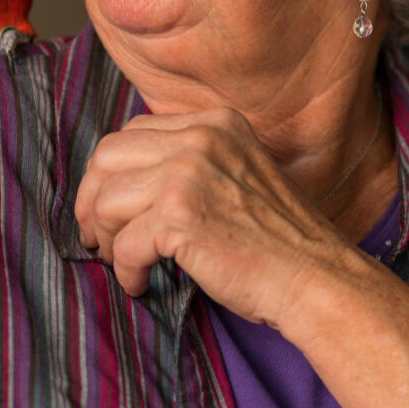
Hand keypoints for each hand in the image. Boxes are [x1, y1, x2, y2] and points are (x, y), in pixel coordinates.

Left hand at [73, 107, 350, 325]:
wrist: (315, 276)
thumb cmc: (277, 239)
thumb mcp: (238, 173)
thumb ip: (191, 162)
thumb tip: (124, 180)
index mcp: (214, 123)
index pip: (133, 133)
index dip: (111, 173)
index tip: (110, 207)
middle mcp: (201, 137)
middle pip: (108, 156)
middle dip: (93, 199)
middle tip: (99, 236)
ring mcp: (189, 173)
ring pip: (106, 198)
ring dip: (106, 237)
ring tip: (123, 262)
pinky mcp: (180, 216)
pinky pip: (123, 243)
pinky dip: (125, 270)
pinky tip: (142, 284)